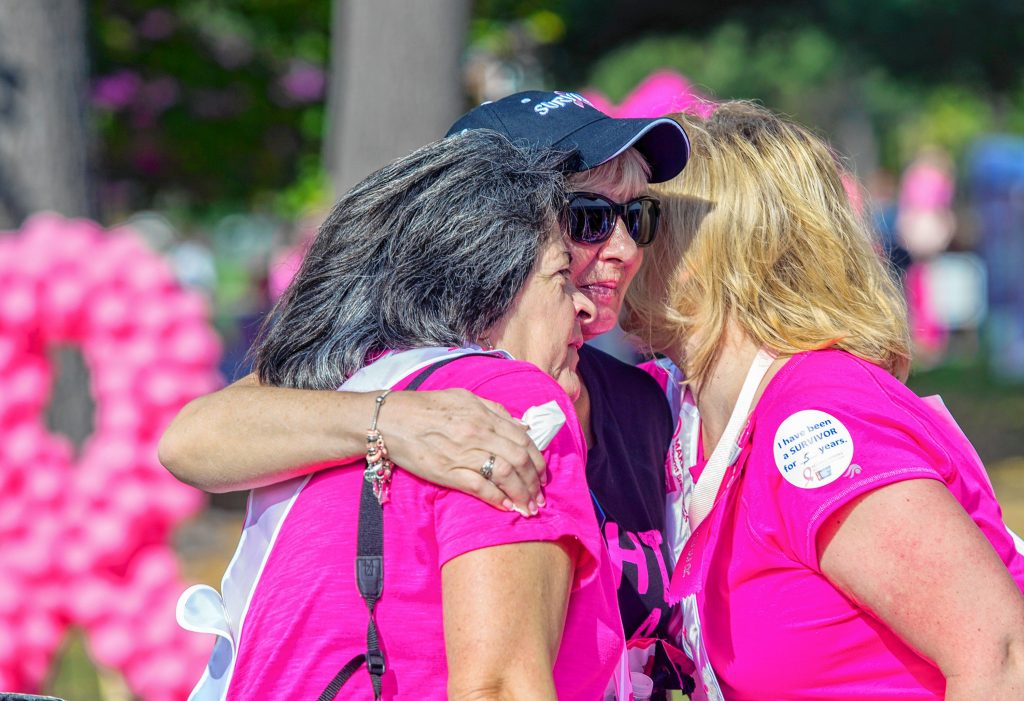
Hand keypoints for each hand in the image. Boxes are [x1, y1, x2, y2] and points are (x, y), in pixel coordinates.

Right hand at [378, 389, 547, 514]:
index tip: (543, 475)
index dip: (538, 460)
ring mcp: (462, 454)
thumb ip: (494, 410)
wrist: (390, 419)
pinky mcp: (446, 472)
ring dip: (521, 494)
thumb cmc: (426, 407)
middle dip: (534, 481)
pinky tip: (507, 507)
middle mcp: (477, 433)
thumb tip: (522, 426)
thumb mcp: (464, 398)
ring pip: (504, 475)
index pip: (523, 439)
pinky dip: (497, 498)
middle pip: (519, 459)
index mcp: (483, 415)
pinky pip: (479, 487)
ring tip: (529, 508)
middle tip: (540, 497)